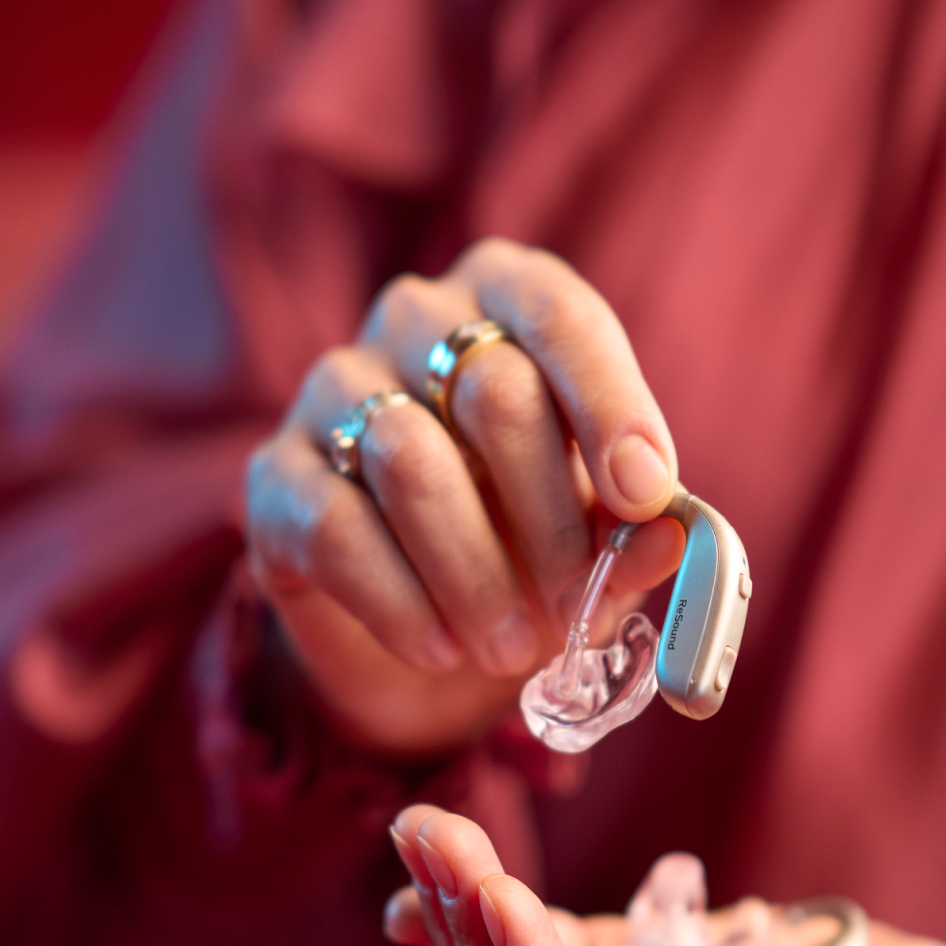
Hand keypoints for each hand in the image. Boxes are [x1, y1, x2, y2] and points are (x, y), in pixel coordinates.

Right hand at [243, 239, 686, 755]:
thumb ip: (633, 530)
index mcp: (504, 298)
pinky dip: (403, 603)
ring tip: (509, 647)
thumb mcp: (597, 536)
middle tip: (576, 608)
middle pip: (493, 392)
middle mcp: (411, 321)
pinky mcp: (275, 474)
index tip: (646, 496)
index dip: (610, 405)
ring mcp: (330, 390)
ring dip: (476, 572)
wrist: (418, 622)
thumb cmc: (526, 541)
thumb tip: (670, 536)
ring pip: (410, 460)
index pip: (559, 316)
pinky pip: (337, 529)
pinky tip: (439, 646)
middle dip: (551, 518)